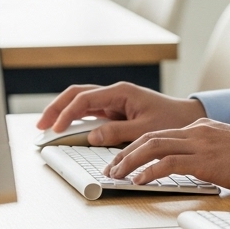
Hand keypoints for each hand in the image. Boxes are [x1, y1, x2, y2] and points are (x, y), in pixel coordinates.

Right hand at [35, 82, 205, 146]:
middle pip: (77, 94)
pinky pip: (90, 111)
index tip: (55, 129)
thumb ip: (117, 132)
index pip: (85, 99)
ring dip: (63, 111)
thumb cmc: (171, 121)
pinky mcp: (116, 110)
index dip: (66, 114)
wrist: (188, 119)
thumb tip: (92, 136)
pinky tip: (65, 127)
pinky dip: (75, 117)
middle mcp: (115, 93)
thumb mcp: (144, 130)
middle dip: (56, 107)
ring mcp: (114, 101)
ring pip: (81, 101)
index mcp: (121, 92)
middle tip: (40, 125)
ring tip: (46, 126)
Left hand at [103, 118, 229, 192]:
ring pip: (153, 147)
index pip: (159, 133)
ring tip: (117, 174)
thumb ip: (206, 149)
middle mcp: (197, 131)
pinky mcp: (205, 159)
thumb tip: (191, 163)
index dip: (136, 146)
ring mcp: (200, 143)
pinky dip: (149, 171)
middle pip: (150, 137)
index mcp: (201, 127)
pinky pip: (169, 163)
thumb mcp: (225, 146)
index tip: (123, 159)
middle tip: (112, 167)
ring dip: (130, 162)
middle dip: (126, 153)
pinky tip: (139, 181)